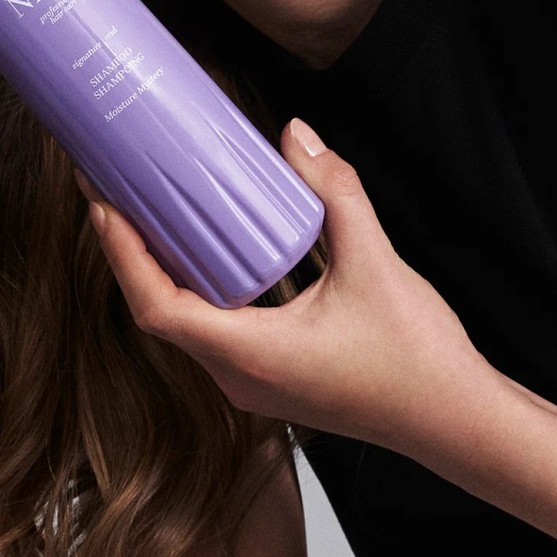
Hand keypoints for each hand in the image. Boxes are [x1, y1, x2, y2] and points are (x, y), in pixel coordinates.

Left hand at [75, 117, 505, 452]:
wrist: (456, 421)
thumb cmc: (418, 359)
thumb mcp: (375, 262)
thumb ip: (335, 193)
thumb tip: (297, 135)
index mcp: (250, 355)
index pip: (156, 305)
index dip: (121, 251)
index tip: (100, 200)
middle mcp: (240, 378)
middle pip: (160, 312)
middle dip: (132, 250)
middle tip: (116, 189)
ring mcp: (254, 385)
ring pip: (188, 323)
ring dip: (165, 270)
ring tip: (151, 211)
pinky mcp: (272, 381)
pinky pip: (216, 331)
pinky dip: (202, 287)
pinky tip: (210, 250)